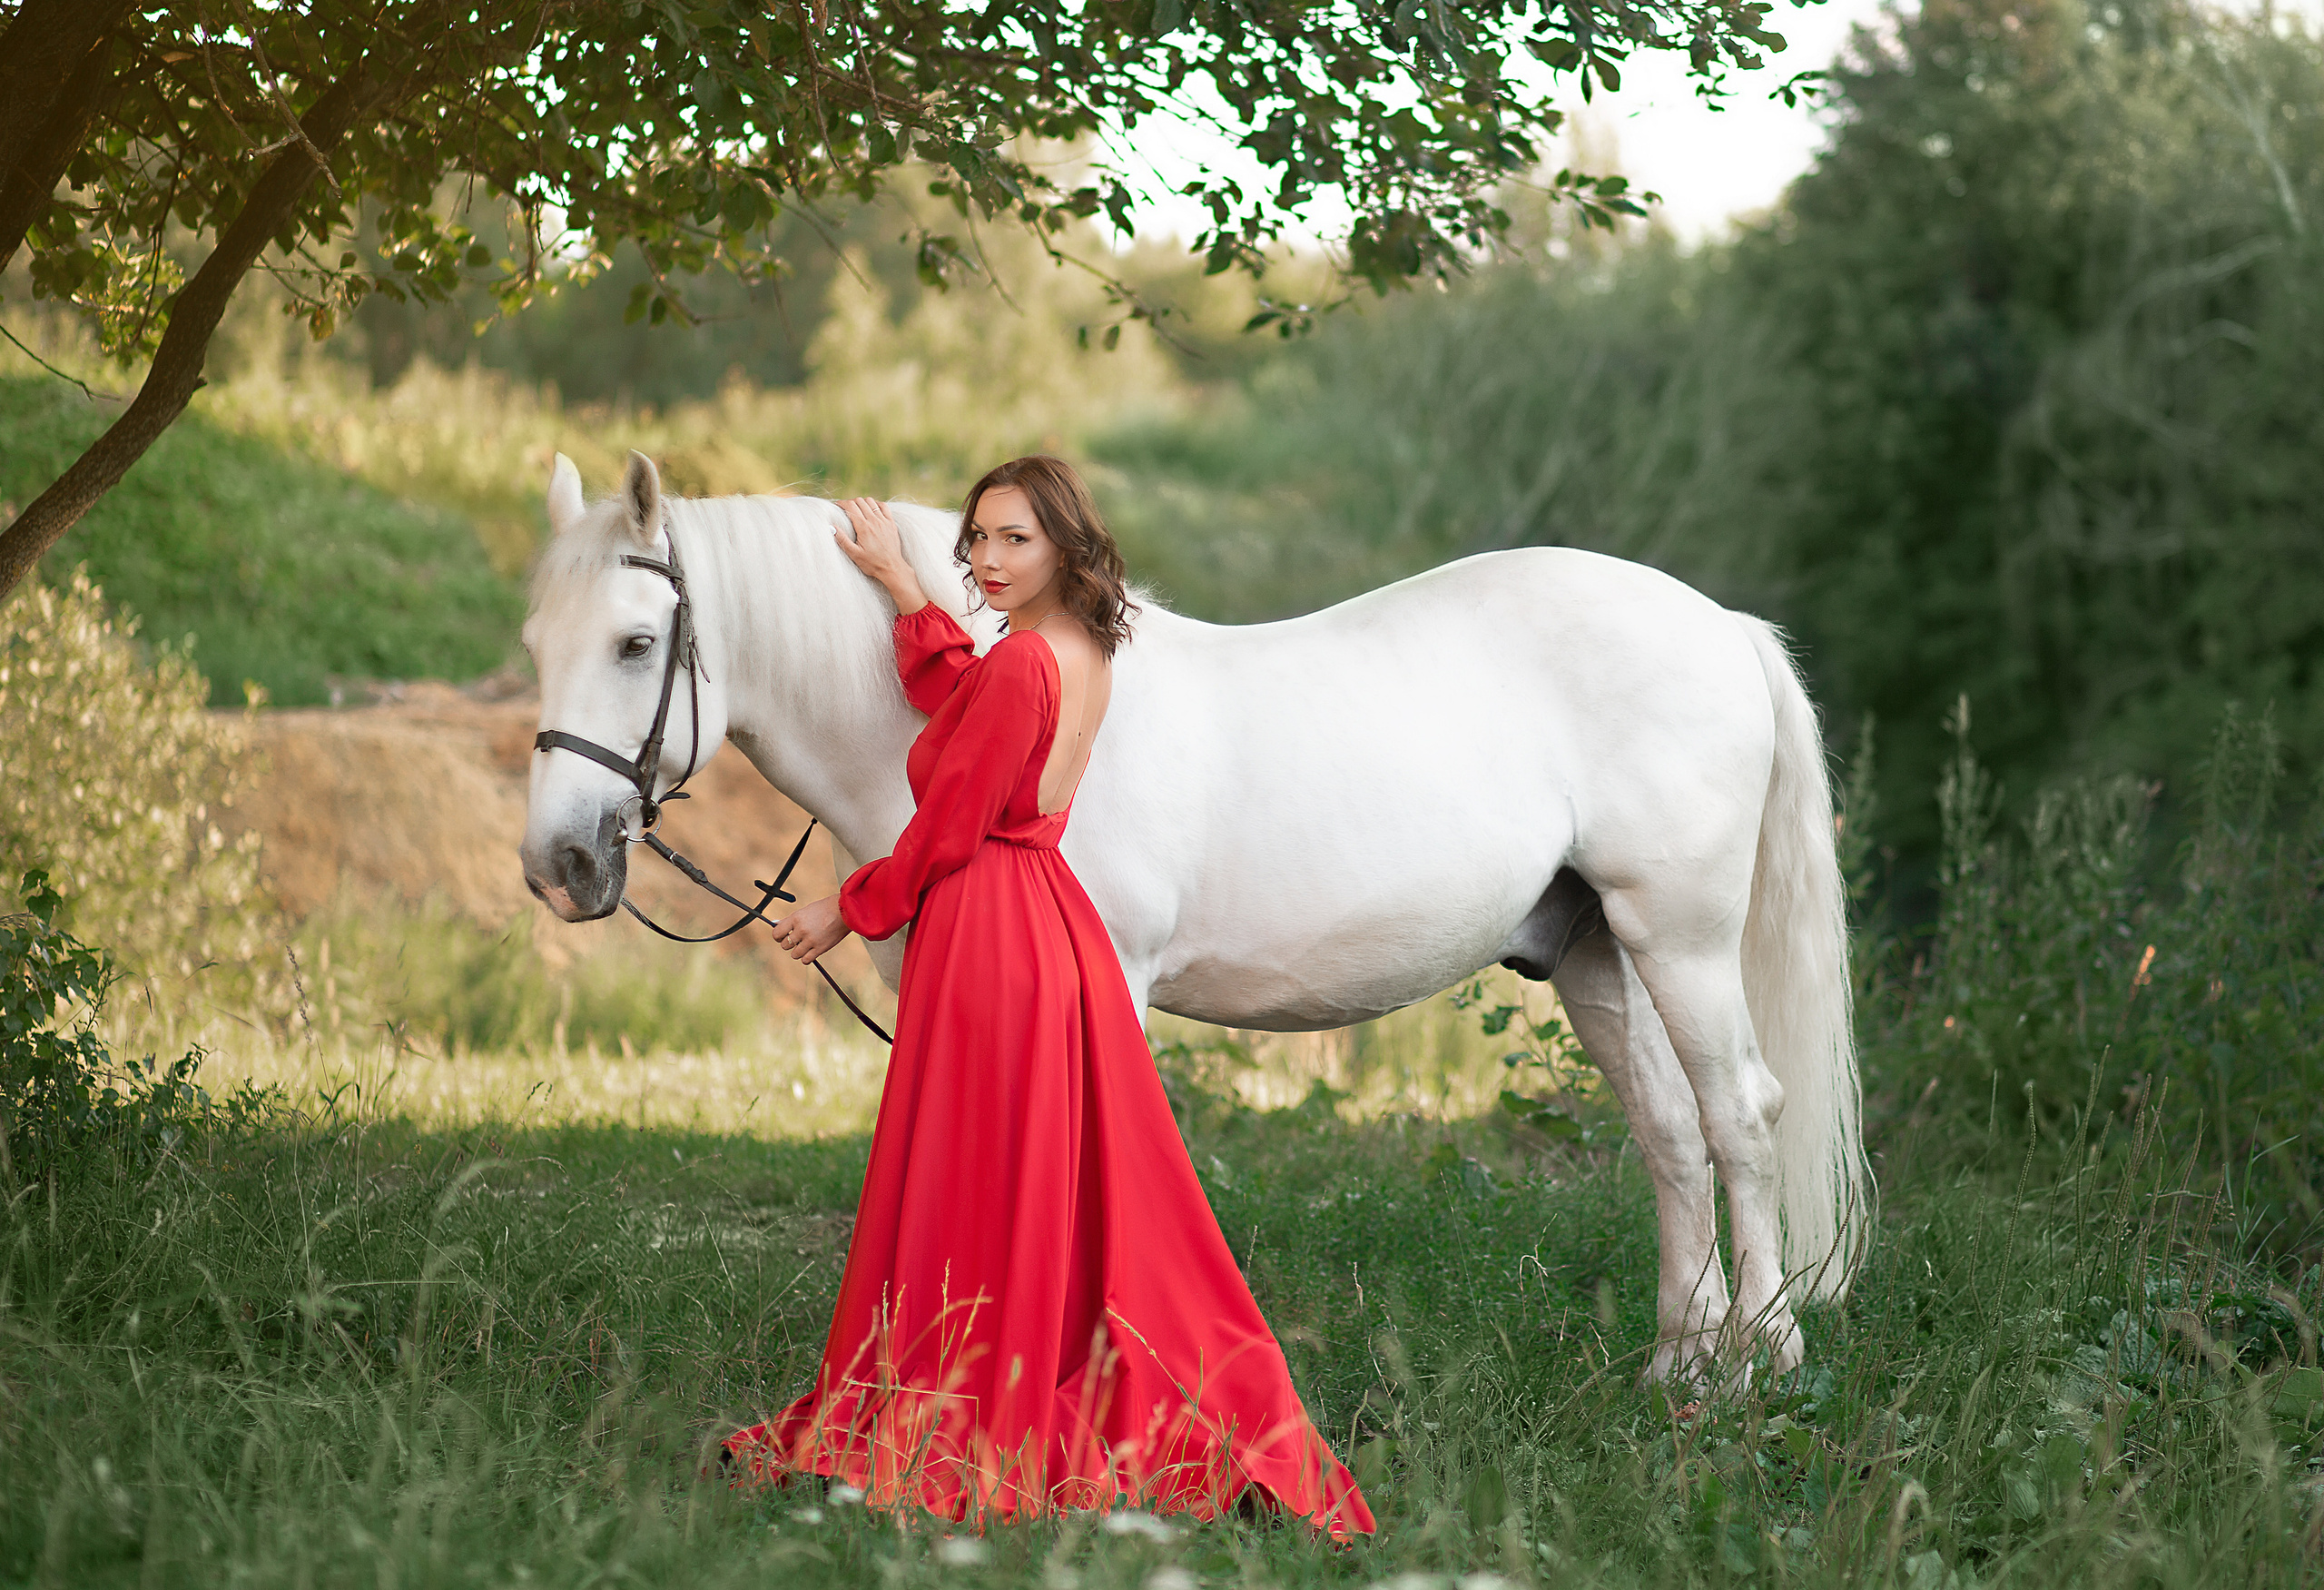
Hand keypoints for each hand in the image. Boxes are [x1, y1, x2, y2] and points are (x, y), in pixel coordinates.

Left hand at [772, 895, 848, 962]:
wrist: (845, 911)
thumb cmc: (825, 908)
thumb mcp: (805, 910)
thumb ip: (792, 920)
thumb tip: (777, 925)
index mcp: (796, 918)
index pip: (776, 933)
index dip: (778, 936)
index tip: (783, 936)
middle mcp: (801, 930)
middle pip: (784, 945)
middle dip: (789, 943)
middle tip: (797, 939)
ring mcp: (811, 940)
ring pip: (794, 955)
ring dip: (798, 951)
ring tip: (806, 944)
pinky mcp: (820, 949)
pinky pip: (806, 960)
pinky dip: (807, 958)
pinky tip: (811, 951)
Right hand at [834, 497, 927, 613]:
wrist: (892, 568)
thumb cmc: (872, 563)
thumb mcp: (854, 554)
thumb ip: (842, 540)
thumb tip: (831, 527)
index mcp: (864, 527)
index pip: (851, 506)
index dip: (841, 503)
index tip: (836, 506)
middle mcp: (874, 521)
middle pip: (860, 501)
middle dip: (850, 502)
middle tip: (846, 509)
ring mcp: (884, 521)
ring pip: (871, 502)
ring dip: (863, 502)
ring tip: (858, 509)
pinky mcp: (891, 524)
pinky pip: (884, 507)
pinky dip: (876, 504)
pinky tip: (872, 510)